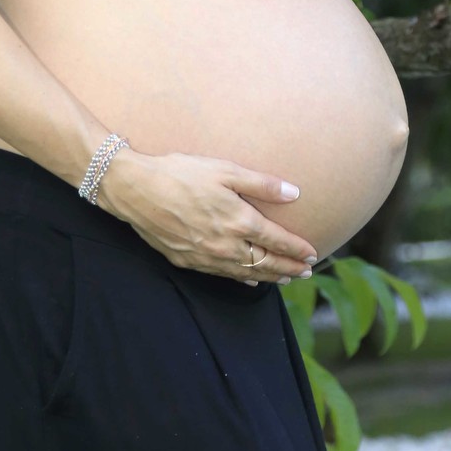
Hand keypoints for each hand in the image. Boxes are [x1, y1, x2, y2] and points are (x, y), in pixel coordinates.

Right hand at [98, 148, 319, 286]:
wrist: (136, 189)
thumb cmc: (181, 173)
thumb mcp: (225, 170)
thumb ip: (262, 184)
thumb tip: (294, 193)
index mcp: (238, 221)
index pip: (276, 241)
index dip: (297, 249)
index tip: (313, 253)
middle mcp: (225, 245)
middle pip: (265, 263)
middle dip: (289, 268)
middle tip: (306, 271)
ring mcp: (205, 256)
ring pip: (245, 274)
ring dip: (269, 277)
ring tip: (286, 278)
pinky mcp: (187, 260)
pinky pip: (222, 275)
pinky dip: (242, 279)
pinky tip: (249, 280)